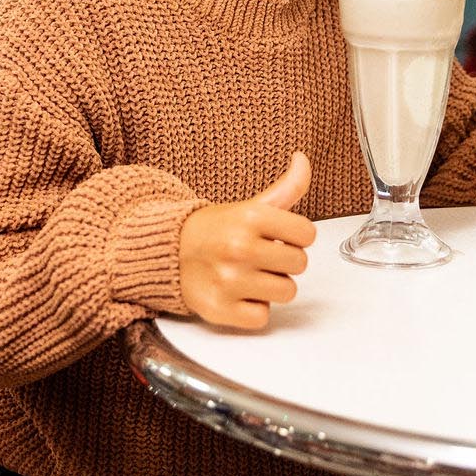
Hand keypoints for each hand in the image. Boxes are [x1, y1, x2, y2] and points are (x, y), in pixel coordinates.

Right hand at [178, 152, 318, 329]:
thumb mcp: (250, 206)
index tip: (279, 237)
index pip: (307, 234)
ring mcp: (228, 280)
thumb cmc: (215, 230)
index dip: (296, 237)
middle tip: (261, 257)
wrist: (168, 252)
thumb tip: (303, 159)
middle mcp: (238, 247)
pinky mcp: (219, 308)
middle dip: (284, 262)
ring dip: (271, 287)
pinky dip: (253, 309)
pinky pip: (262, 317)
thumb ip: (286, 187)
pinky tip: (238, 294)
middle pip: (300, 264)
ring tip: (250, 275)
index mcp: (250, 217)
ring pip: (287, 292)